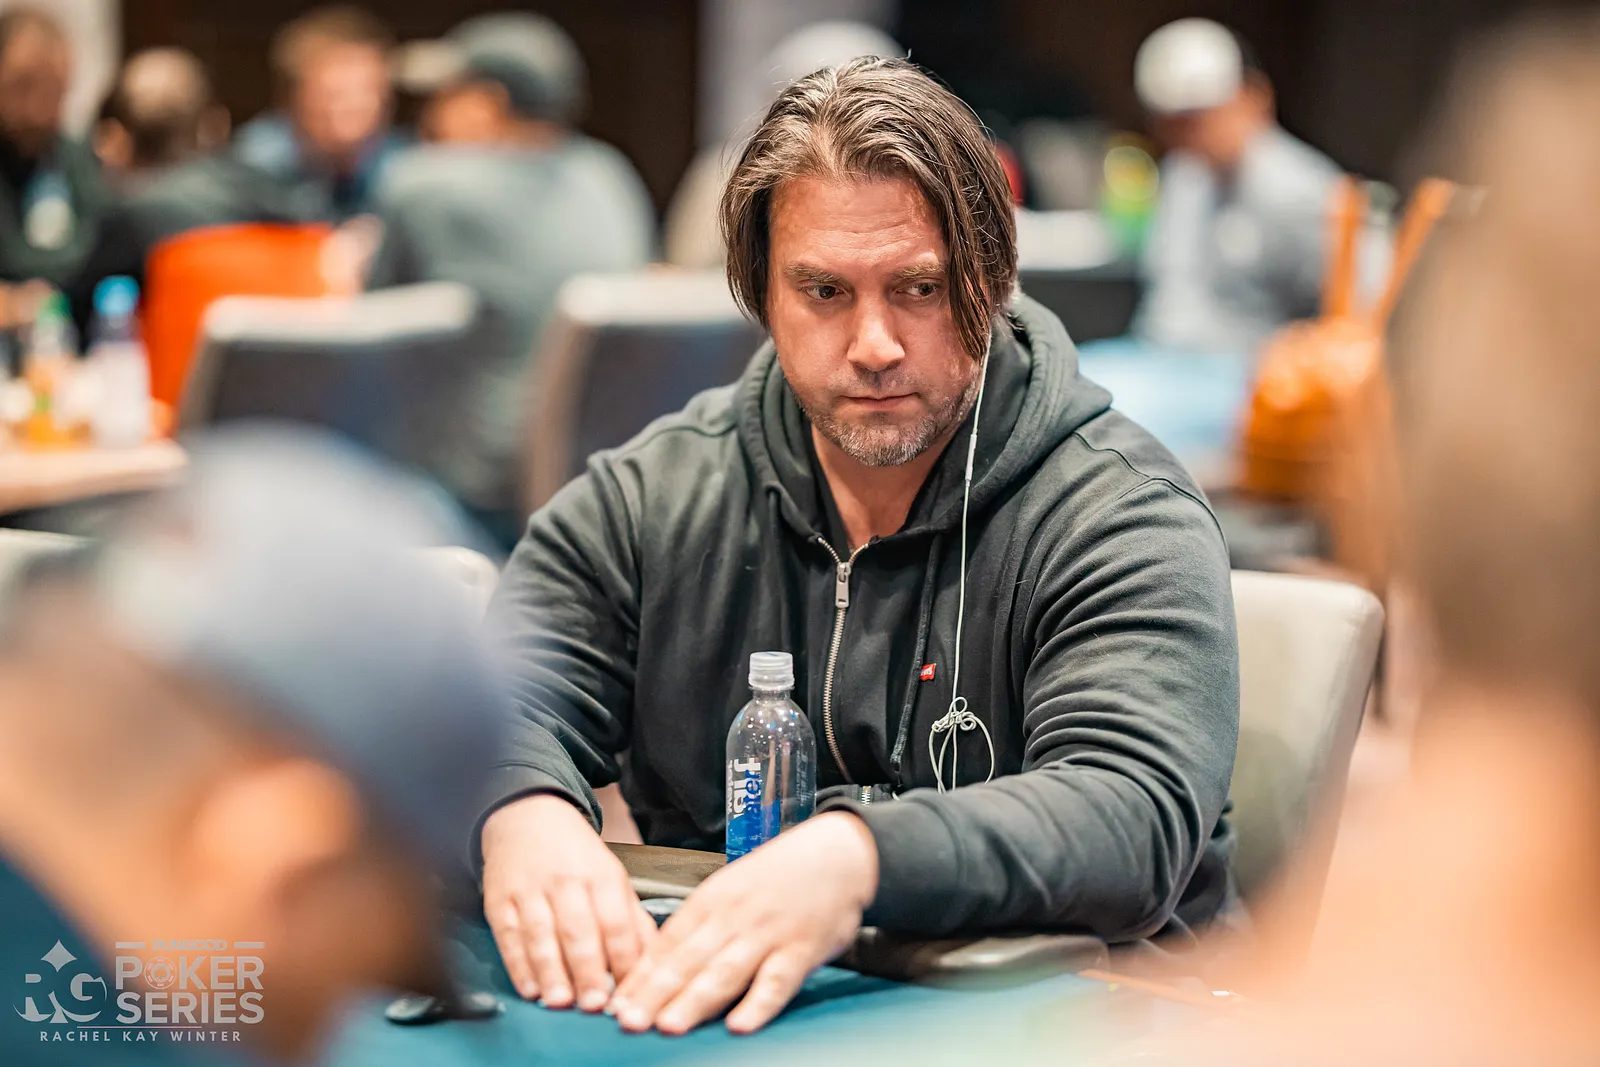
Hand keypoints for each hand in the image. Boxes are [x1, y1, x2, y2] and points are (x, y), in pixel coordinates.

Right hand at [481, 794, 657, 1011]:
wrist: (526, 816)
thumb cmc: (574, 854)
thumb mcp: (611, 876)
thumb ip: (631, 920)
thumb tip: (651, 960)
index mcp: (601, 875)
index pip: (616, 921)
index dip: (622, 958)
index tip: (628, 991)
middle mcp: (566, 882)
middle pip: (578, 930)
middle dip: (587, 970)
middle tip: (594, 1004)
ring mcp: (530, 891)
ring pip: (541, 936)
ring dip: (551, 973)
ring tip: (561, 1002)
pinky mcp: (499, 901)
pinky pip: (509, 936)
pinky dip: (518, 965)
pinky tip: (530, 988)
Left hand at [609, 811, 878, 1034]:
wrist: (838, 853)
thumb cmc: (781, 876)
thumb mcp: (732, 889)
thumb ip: (701, 926)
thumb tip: (661, 965)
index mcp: (713, 900)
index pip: (669, 942)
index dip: (641, 975)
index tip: (617, 1002)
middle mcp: (734, 917)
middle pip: (688, 961)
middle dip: (655, 994)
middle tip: (628, 1021)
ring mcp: (767, 934)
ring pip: (724, 972)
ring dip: (694, 1001)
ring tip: (669, 1025)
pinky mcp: (801, 950)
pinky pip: (777, 982)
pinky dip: (758, 1004)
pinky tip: (739, 1025)